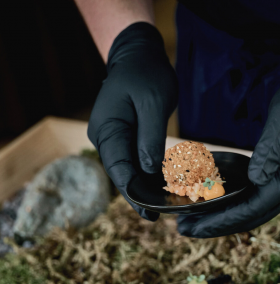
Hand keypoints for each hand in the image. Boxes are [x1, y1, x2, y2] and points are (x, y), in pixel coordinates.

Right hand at [88, 22, 177, 220]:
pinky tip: (159, 186)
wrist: (137, 57)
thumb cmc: (146, 74)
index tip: (148, 209)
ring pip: (126, 170)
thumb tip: (148, 170)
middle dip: (137, 195)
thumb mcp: (153, 102)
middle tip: (155, 217)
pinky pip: (132, 160)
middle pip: (120, 173)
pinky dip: (145, 173)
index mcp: (107, 129)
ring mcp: (112, 138)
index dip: (133, 191)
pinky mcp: (123, 138)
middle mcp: (104, 137)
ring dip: (142, 187)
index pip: (118, 167)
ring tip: (161, 207)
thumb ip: (150, 137)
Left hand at [178, 66, 279, 237]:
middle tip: (184, 229)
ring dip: (224, 220)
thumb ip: (272, 146)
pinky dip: (235, 206)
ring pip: (254, 212)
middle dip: (216, 226)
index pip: (251, 209)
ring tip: (195, 221)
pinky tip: (217, 204)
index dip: (220, 220)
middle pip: (250, 217)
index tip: (192, 225)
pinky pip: (257, 200)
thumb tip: (255, 178)